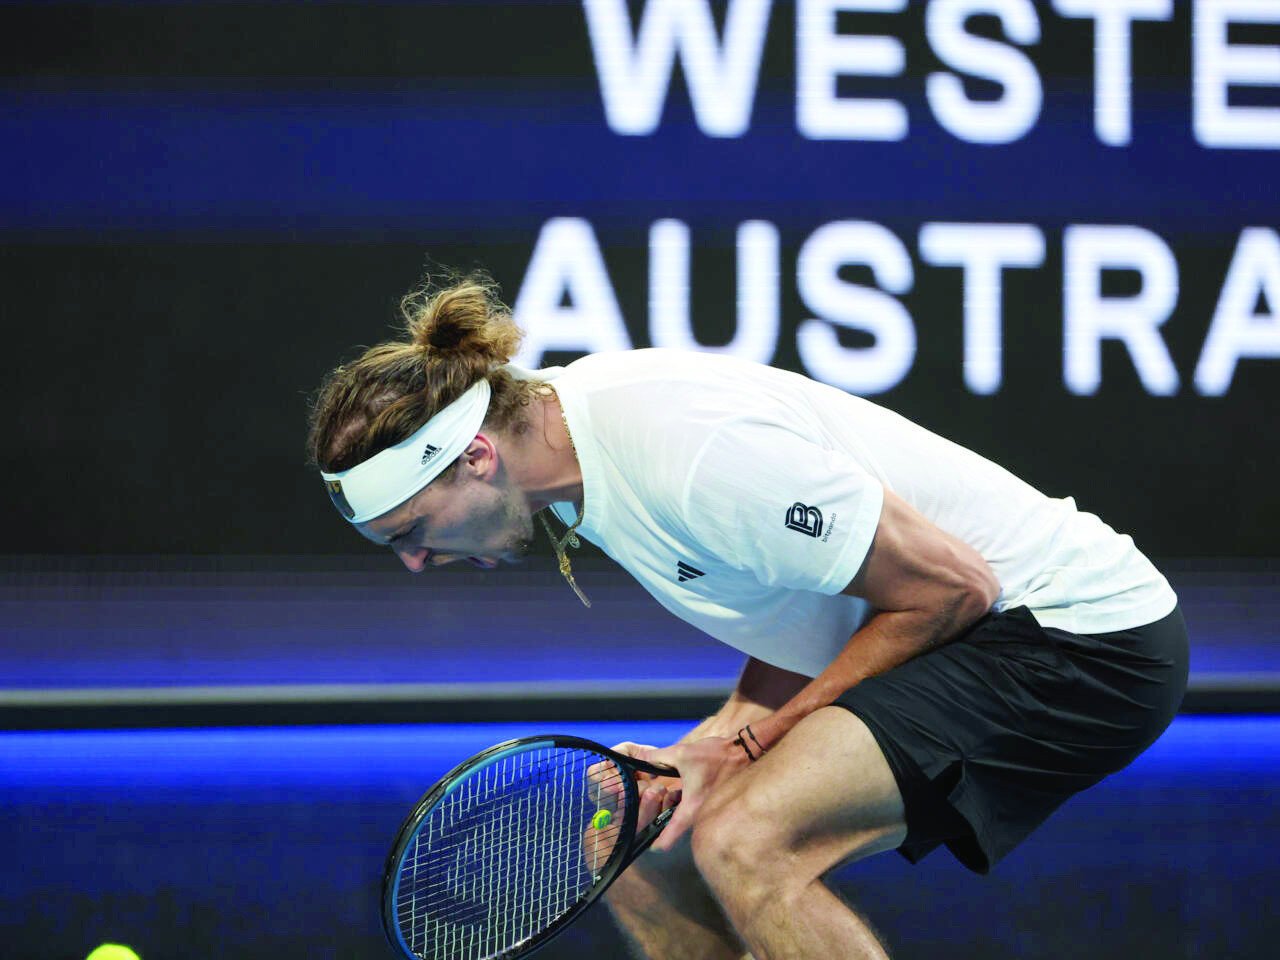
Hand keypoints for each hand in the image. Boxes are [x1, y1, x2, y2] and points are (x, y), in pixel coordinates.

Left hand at [614, 736, 751, 851]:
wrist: (745, 752)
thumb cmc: (716, 756)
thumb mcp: (682, 754)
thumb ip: (657, 758)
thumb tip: (639, 761)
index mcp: (691, 809)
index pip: (669, 839)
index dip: (656, 843)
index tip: (647, 843)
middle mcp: (700, 816)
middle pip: (675, 831)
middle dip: (661, 822)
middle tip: (653, 808)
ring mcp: (708, 812)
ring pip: (684, 821)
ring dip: (673, 812)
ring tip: (667, 794)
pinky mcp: (713, 806)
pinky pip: (694, 813)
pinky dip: (684, 806)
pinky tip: (681, 789)